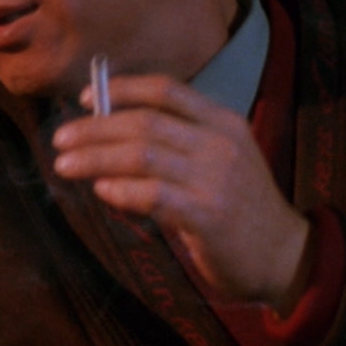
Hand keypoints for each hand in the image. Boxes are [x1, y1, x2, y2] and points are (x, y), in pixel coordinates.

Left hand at [52, 75, 310, 311]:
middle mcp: (220, 143)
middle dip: (95, 128)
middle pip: (145, 122)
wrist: (284, 255)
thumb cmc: (239, 207)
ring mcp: (216, 178)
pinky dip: (121, 189)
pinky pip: (153, 195)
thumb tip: (109, 134)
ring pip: (142, 155)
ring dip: (96, 157)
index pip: (166, 90)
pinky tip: (100, 189)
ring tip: (65, 163)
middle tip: (61, 138)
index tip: (83, 99)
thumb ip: (177, 143)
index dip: (121, 89)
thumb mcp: (219, 160)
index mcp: (223, 122)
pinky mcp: (208, 215)